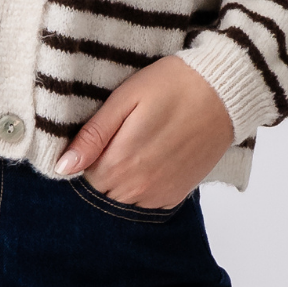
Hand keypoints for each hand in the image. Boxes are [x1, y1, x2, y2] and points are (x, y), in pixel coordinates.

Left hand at [55, 55, 234, 206]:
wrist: (223, 92)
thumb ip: (93, 136)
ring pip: (124, 198)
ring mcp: (161, 194)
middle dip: (104, 167)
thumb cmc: (172, 86)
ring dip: (124, 178)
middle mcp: (140, 187)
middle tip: (121, 134)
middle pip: (103, 190)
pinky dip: (145, 184)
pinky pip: (148, 200)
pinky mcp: (178, 194)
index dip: (88, 155)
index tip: (101, 134)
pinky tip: (154, 156)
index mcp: (121, 163)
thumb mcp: (125, 100)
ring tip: (139, 143)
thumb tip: (63, 167)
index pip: (84, 176)